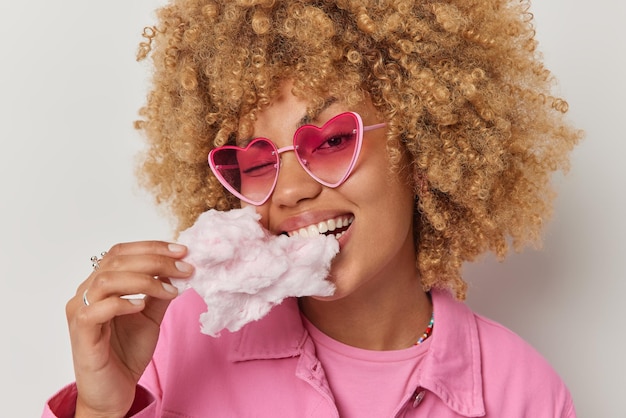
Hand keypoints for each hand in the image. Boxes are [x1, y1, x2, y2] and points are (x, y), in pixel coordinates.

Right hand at [66, 241, 193, 416]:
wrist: (114, 393)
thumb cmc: (127, 353)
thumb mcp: (151, 316)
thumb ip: (160, 292)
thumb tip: (178, 269)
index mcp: (101, 285)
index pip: (121, 252)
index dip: (151, 247)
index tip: (182, 251)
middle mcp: (87, 293)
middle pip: (117, 261)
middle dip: (155, 260)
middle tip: (184, 268)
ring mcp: (81, 312)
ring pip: (107, 280)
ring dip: (144, 280)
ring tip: (170, 289)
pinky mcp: (82, 333)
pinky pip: (96, 309)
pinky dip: (122, 303)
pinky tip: (142, 306)